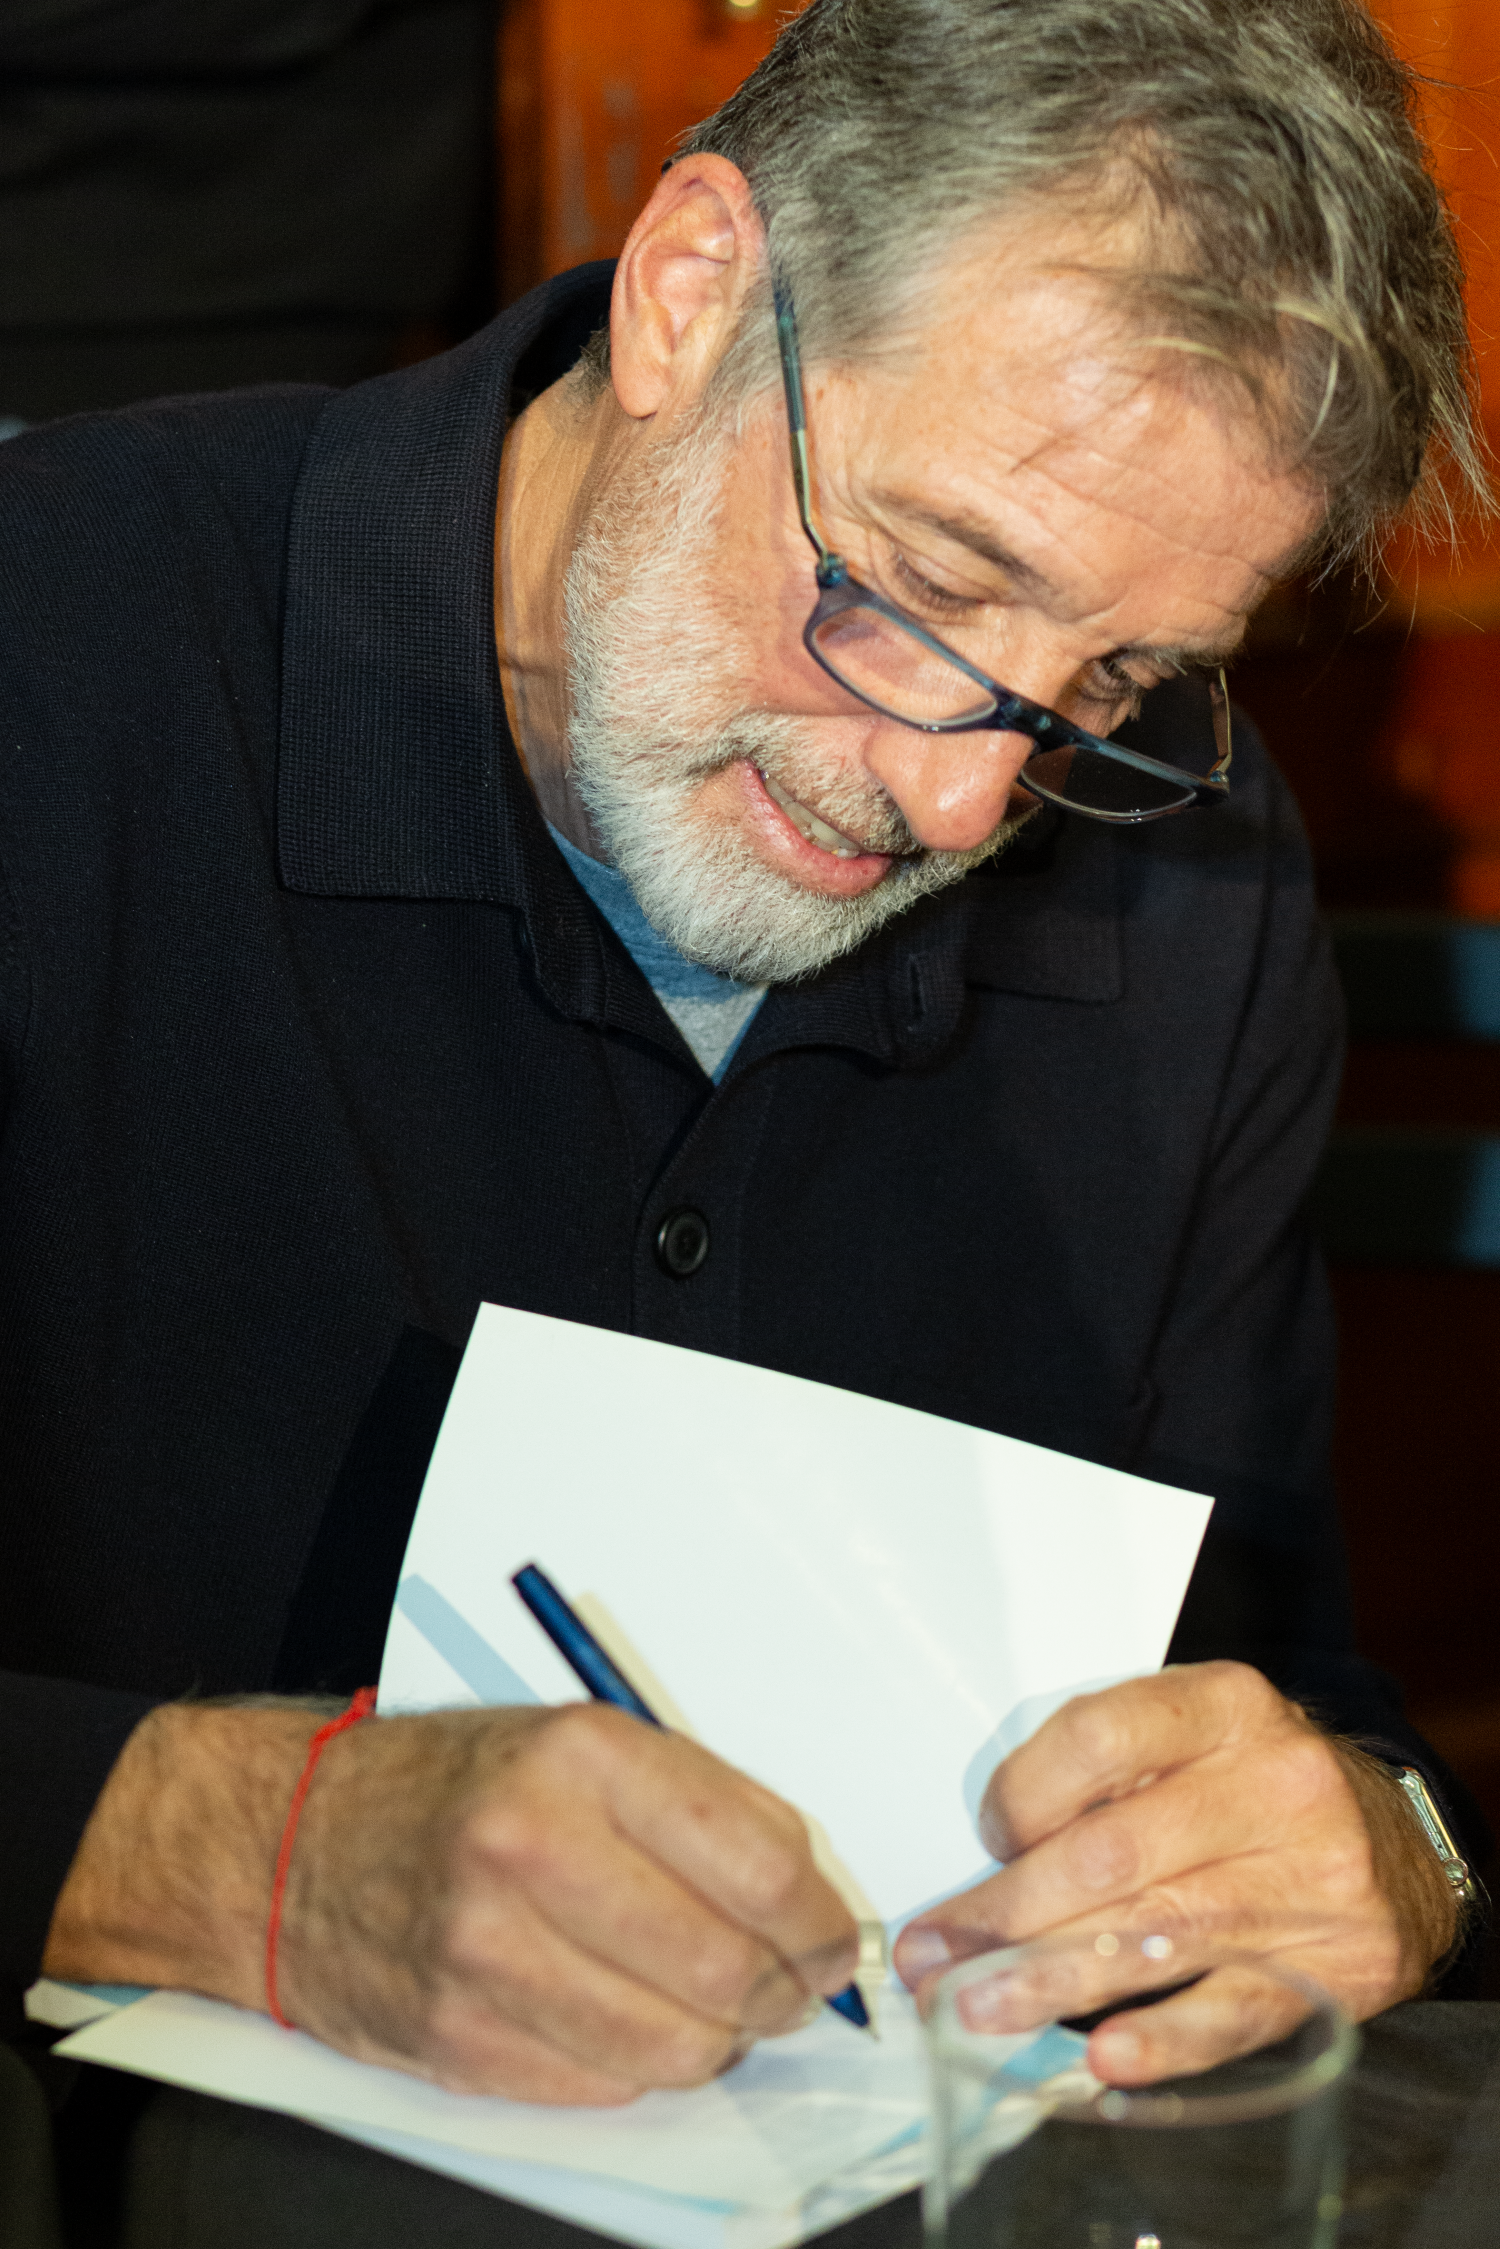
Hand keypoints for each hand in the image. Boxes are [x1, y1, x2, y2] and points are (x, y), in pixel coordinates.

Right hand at [44, 1699, 858, 2103]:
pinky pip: (606, 2088)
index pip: (758, 1862)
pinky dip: (641, 2066)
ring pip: (677, 2047)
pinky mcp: (460, 2044)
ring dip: (720, 2039)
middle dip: (785, 1991)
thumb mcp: (582, 1741)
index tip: (833, 1936)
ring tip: (712, 2003)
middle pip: (726, 1965)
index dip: (820, 1919)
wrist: (291, 1845)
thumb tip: (811, 1893)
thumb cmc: (455, 1785)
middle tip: (790, 1984)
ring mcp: (489, 1956)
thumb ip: (699, 1805)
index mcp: (581, 1756)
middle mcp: (532, 1850)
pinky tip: (629, 2019)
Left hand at [892, 1662, 1460, 2081]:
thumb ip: (1108, 1776)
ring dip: (1050, 1980)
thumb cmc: (1255, 1789)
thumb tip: (989, 1858)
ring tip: (973, 2009)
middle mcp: (1274, 1784)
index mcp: (1226, 1706)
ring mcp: (1311, 1880)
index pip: (1100, 1737)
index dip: (1023, 1794)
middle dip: (1007, 1914)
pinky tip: (1104, 2057)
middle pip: (1115, 1853)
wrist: (1399, 1849)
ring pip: (1159, 1935)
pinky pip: (1234, 2009)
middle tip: (932, 1959)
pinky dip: (1165, 2038)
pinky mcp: (1335, 1973)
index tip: (982, 1841)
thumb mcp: (1197, 1739)